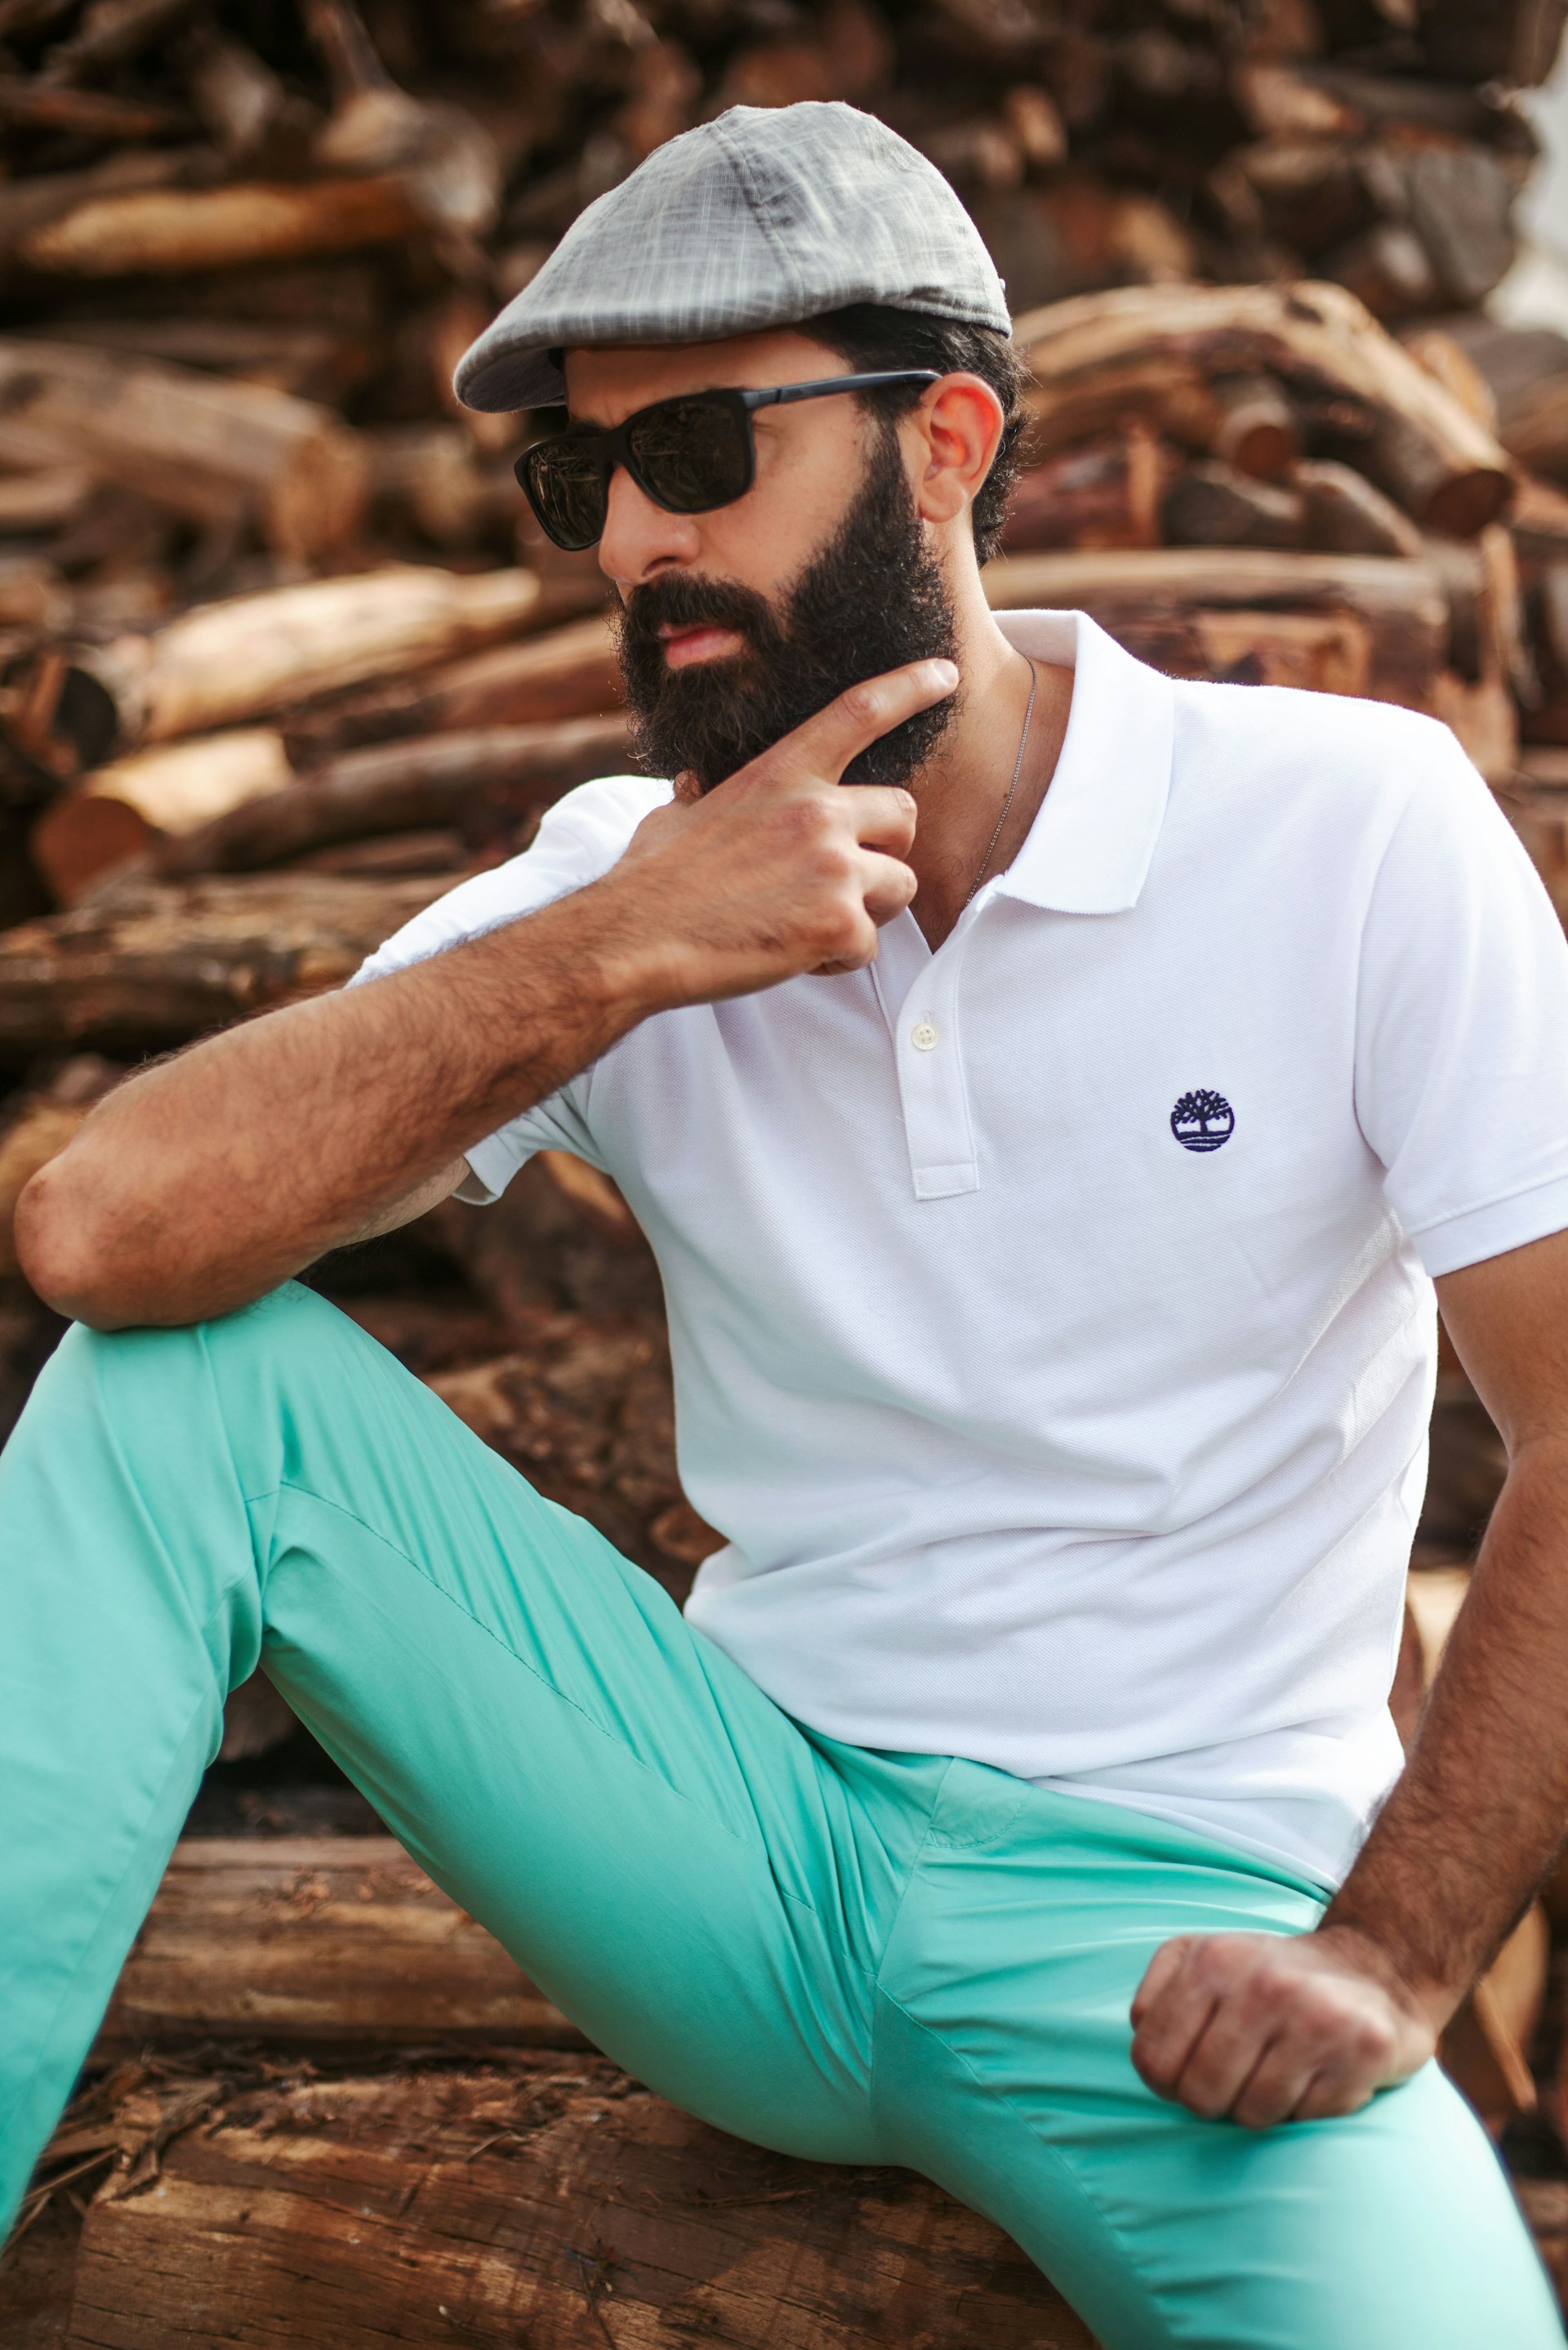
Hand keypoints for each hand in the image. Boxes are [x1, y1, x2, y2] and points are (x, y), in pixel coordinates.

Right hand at [594, 658, 956, 1007]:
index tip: (943, 675)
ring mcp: (833, 866)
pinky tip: (791, 955)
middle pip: (904, 814)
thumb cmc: (649, 882)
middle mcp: (816, 811)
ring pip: (900, 885)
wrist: (633, 939)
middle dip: (886, 848)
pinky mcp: (838, 923)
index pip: (858, 713)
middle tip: (845, 877)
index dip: (909, 688)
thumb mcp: (676, 816)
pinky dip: (835, 961)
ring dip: (866, 910)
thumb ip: (704, 795)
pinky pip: (869, 945)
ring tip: (808, 924)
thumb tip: (694, 785)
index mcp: (779, 774)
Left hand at [1129, 1923, 1439, 2128]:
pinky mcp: (1363, 2049)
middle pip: (1200, 2096)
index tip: (1190, 2072)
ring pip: (1252, 2115)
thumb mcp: (1203, 1959)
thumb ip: (1157, 1996)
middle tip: (1239, 2077)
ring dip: (1262, 2108)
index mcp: (1212, 1961)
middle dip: (1214, 2101)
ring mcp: (1316, 2016)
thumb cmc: (1271, 1976)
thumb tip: (1144, 2044)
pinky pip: (1307, 2121)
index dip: (1166, 2083)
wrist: (1376, 1966)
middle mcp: (1262, 1984)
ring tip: (1280, 2072)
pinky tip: (1318, 2076)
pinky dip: (1306, 2112)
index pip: (1153, 2061)